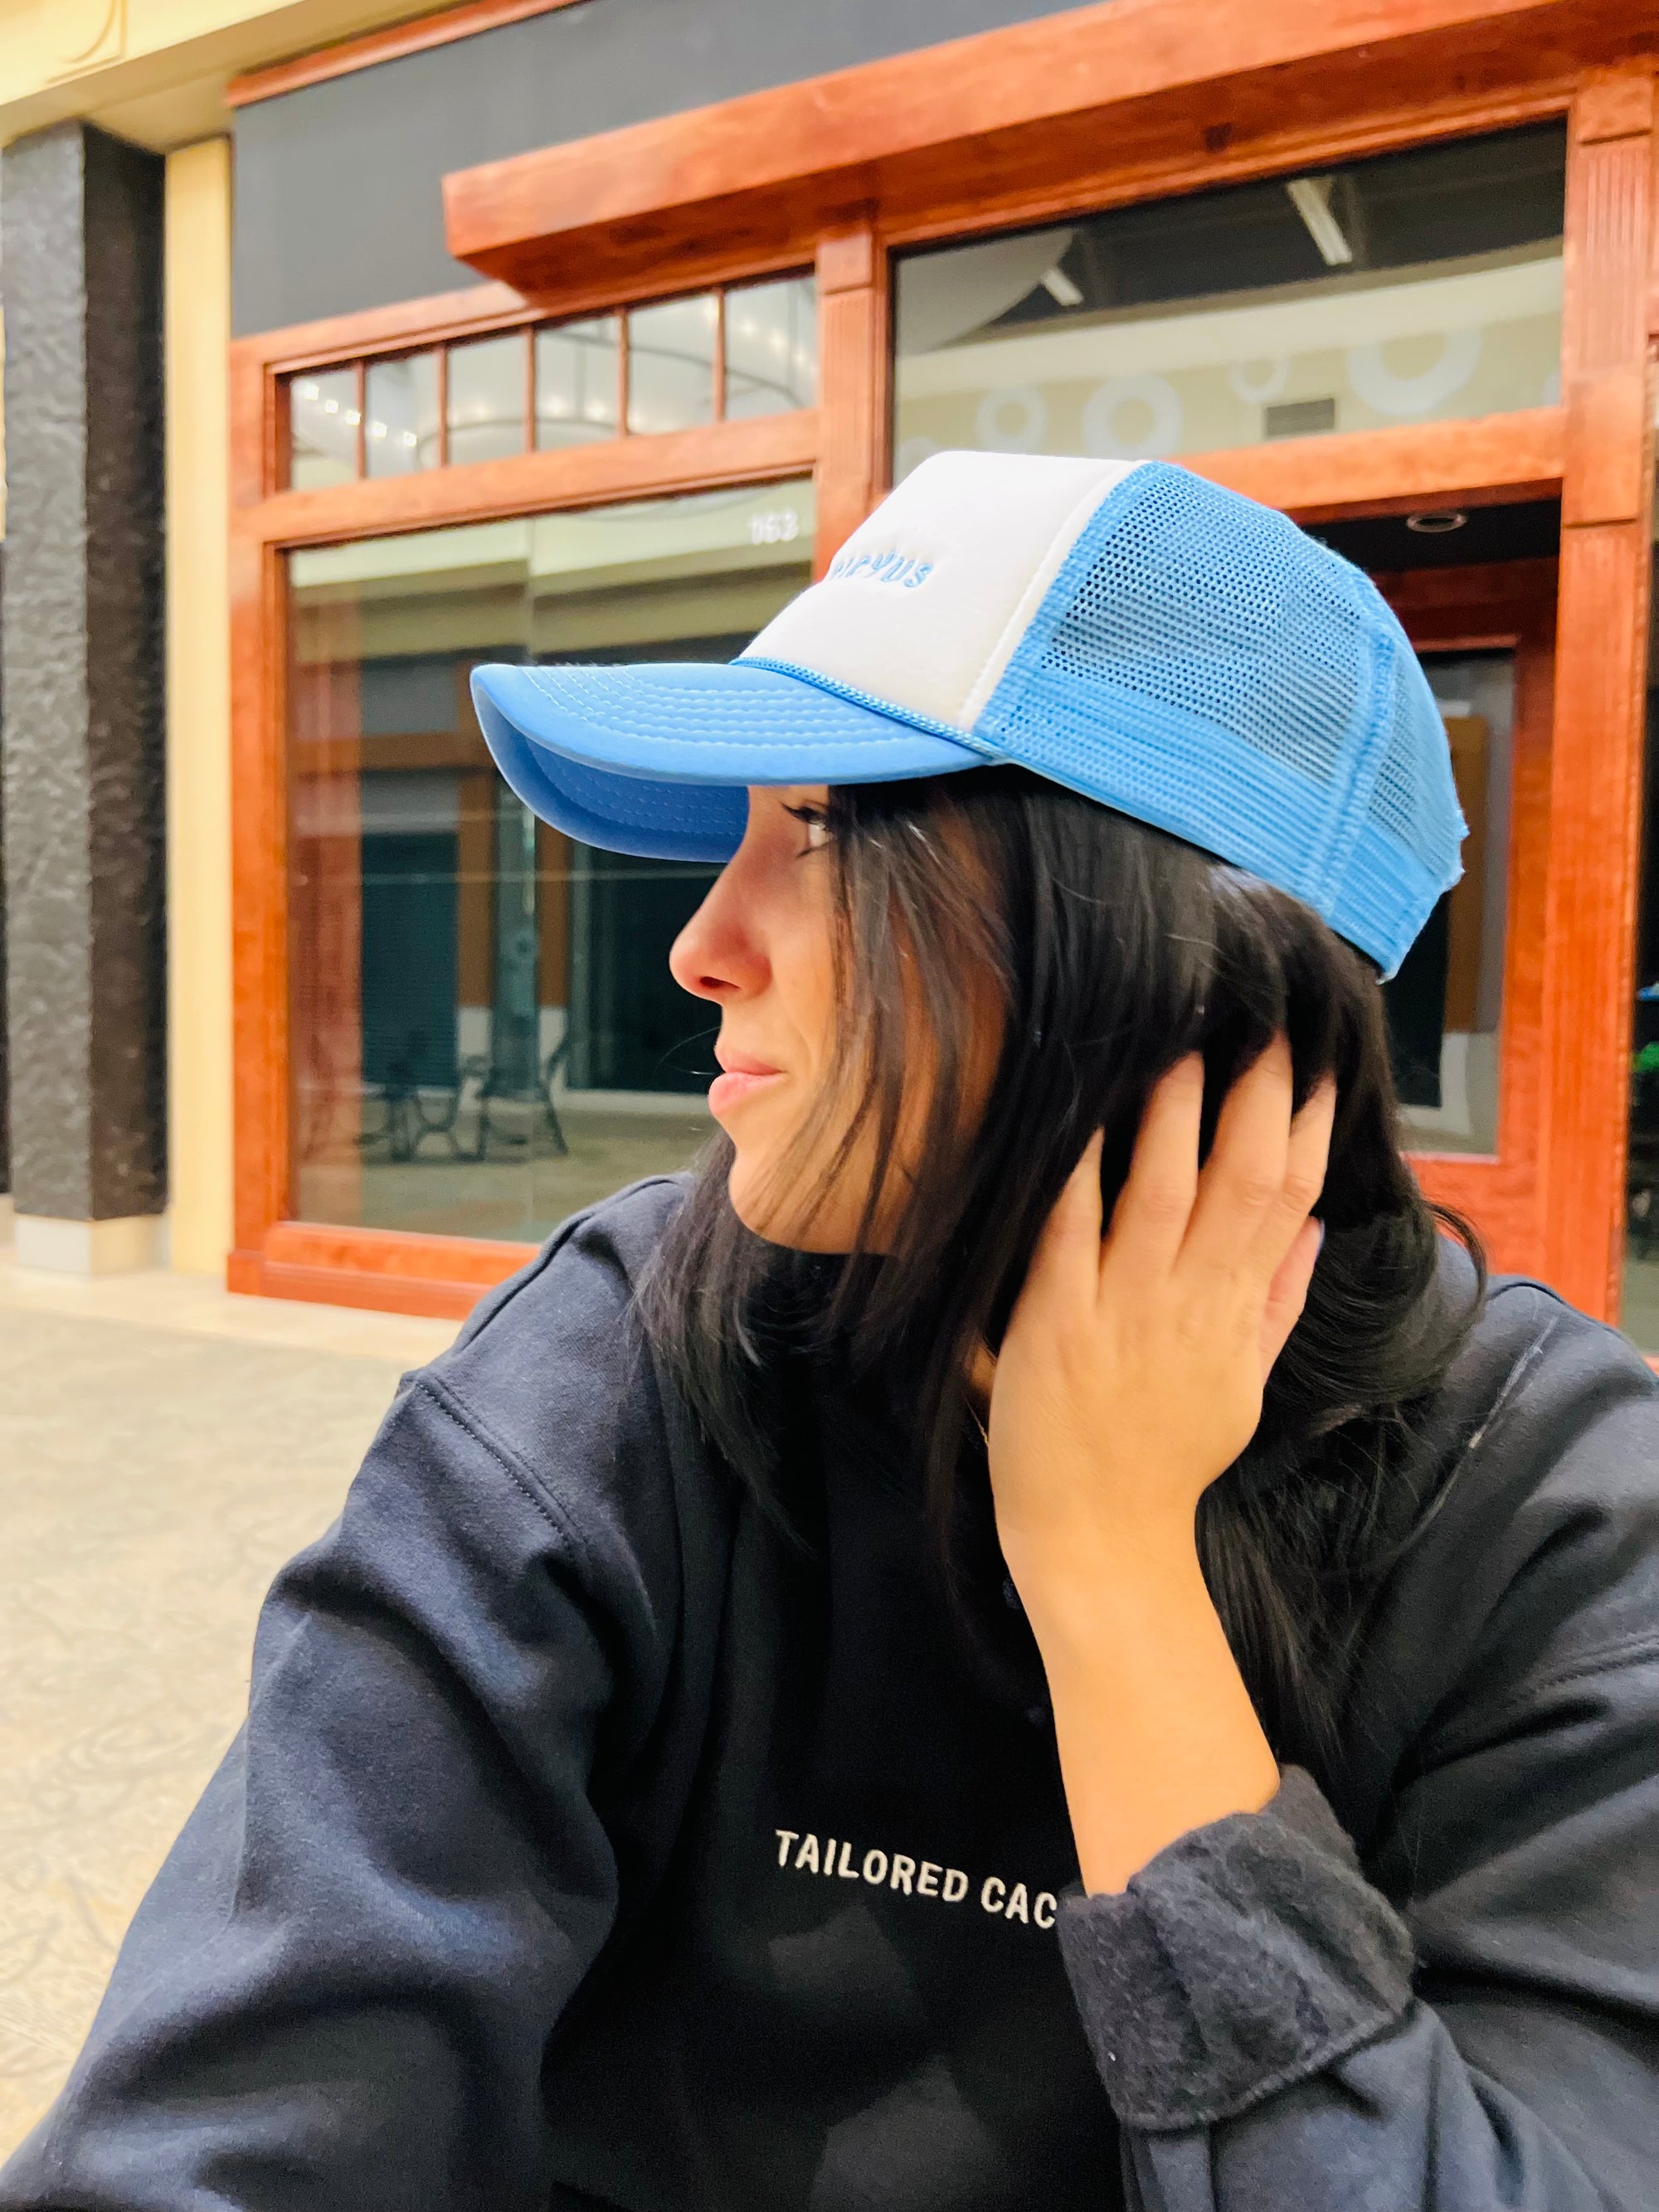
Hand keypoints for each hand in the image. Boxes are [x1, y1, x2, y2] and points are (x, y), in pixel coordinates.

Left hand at [988, 1038, 1333, 1659]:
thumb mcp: (1245, 1387)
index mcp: (1233, 1313)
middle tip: (1258, 1022)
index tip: (1315, 1063)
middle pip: (1239, 1183)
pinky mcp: (1054, 1328)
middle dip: (1254, 1098)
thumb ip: (1280, 1303)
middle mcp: (1187, 1304)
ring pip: (1160, 1195)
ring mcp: (1122, 1313)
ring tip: (1180, 1044)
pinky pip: (1068, 1236)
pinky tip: (1081, 1122)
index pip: (1288, 1201)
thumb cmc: (1167, 1462)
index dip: (1306, 1129)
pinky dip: (1077, 1177)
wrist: (1103, 1543)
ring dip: (1172, 1117)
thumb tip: (1317, 1229)